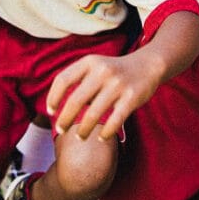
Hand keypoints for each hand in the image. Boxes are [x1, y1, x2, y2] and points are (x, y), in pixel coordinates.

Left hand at [47, 53, 161, 141]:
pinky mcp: (132, 97)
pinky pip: (114, 121)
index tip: (50, 111)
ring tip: (80, 137)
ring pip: (94, 114)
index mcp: (90, 61)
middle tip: (61, 129)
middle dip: (65, 119)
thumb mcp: (95, 65)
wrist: (147, 65)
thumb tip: (56, 105)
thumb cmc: (114, 70)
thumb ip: (78, 79)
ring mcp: (118, 84)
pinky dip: (106, 133)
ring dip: (83, 130)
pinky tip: (101, 138)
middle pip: (76, 100)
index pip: (63, 79)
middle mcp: (102, 71)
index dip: (53, 97)